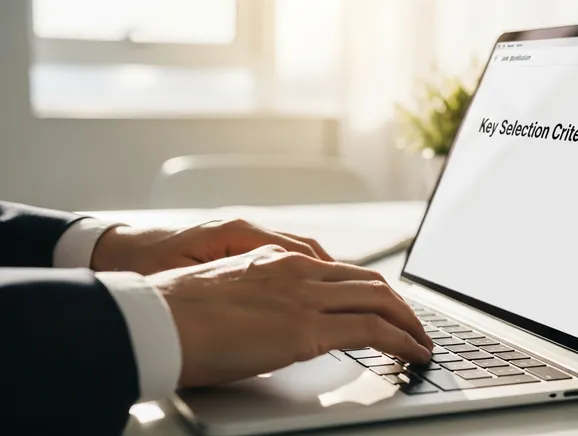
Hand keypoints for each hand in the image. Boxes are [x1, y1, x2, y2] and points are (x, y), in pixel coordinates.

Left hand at [92, 219, 333, 274]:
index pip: (301, 251)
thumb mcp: (191, 277)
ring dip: (324, 272)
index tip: (355, 293)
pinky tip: (310, 289)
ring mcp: (243, 236)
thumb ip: (237, 281)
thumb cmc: (147, 264)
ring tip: (346, 295)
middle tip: (365, 296)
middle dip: (340, 274)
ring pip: (299, 252)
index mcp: (238, 232)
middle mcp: (246, 229)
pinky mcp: (237, 244)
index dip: (332, 274)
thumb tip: (278, 294)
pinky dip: (303, 270)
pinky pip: (282, 255)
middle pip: (308, 250)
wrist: (115, 251)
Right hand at [146, 245, 432, 386]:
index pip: (341, 271)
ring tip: (422, 342)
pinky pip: (373, 329)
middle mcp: (299, 270)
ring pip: (381, 300)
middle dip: (399, 304)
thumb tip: (270, 323)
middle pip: (370, 281)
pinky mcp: (307, 328)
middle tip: (414, 324)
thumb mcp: (227, 295)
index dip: (370, 288)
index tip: (384, 305)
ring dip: (409, 322)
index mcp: (279, 260)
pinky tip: (412, 353)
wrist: (156, 320)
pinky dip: (401, 340)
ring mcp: (306, 296)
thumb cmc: (177, 313)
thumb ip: (259, 301)